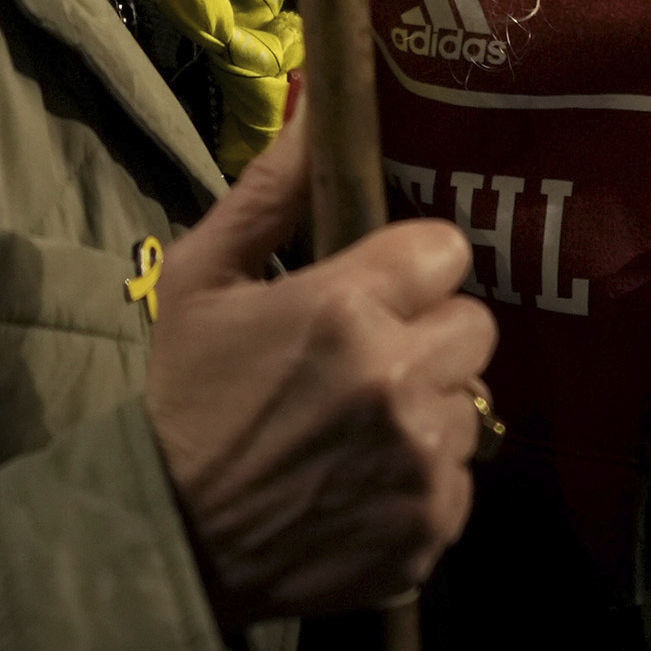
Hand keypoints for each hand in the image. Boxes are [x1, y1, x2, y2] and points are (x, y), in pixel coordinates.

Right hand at [144, 112, 496, 623]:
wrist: (173, 542)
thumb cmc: (186, 398)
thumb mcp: (201, 280)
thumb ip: (269, 191)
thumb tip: (317, 108)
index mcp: (345, 306)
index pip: (448, 250)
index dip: (413, 269)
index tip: (380, 291)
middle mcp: (399, 379)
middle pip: (476, 326)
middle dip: (430, 336)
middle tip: (369, 362)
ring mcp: (423, 461)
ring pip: (473, 403)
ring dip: (430, 409)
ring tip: (361, 428)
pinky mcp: (434, 528)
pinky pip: (462, 480)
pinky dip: (425, 483)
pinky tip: (365, 484)